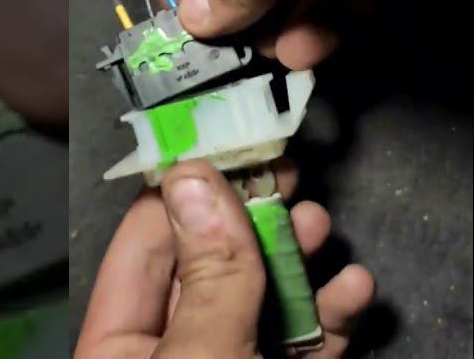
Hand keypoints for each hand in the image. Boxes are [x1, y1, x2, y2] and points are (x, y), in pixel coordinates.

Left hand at [75, 159, 374, 357]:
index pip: (144, 244)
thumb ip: (210, 275)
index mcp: (119, 349)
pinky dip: (334, 316)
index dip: (184, 188)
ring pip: (266, 300)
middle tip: (285, 170)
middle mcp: (173, 351)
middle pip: (212, 264)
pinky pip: (307, 345)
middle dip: (254, 217)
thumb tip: (192, 176)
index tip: (226, 136)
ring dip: (299, 258)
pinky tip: (354, 287)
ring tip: (318, 224)